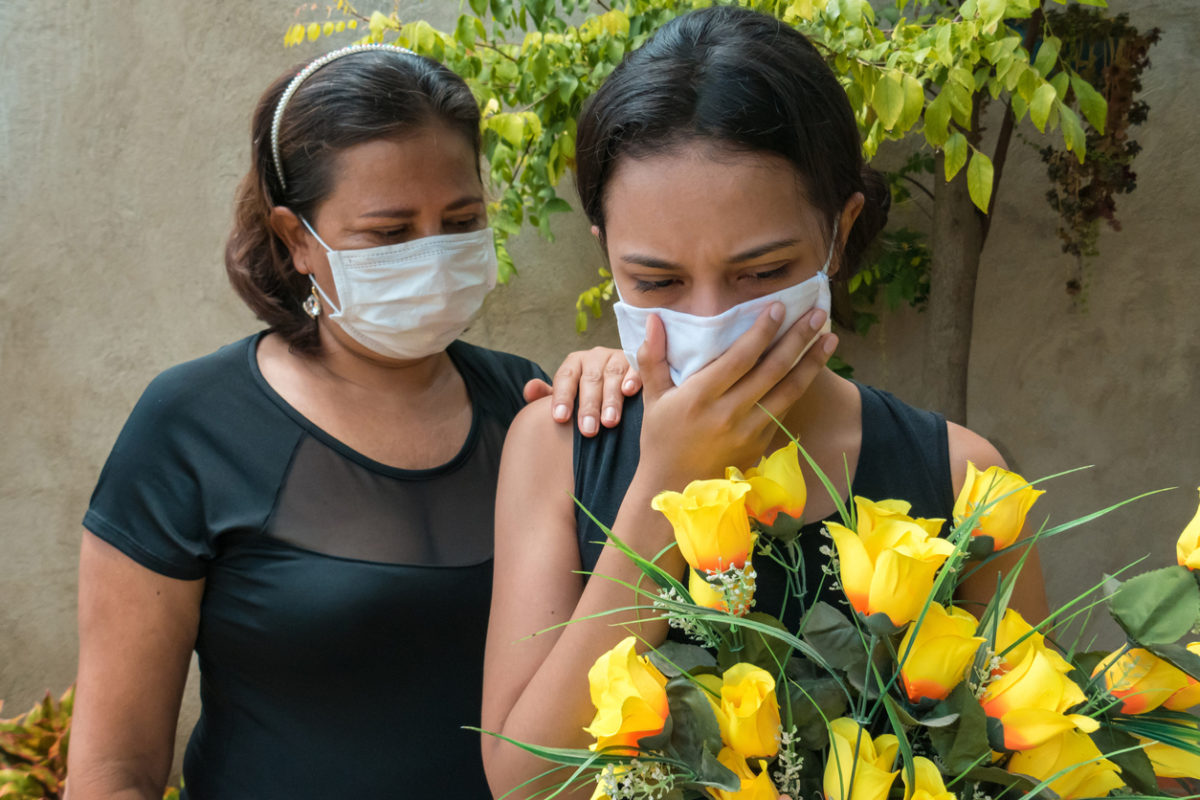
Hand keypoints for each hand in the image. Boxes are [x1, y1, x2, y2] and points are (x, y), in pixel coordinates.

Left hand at [522, 348, 641, 436]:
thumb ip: (547, 396)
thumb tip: (529, 390)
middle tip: (588, 430)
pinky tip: (630, 392)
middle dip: (588, 405)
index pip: (565, 377)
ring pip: (612, 375)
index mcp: (575, 363)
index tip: (560, 418)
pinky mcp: (639, 363)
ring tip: (609, 421)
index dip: (562, 397)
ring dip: (610, 398)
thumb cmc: (587, 397)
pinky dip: (633, 378)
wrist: (620, 384)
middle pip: (589, 379)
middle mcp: (595, 357)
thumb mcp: (567, 396)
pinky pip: (637, 368)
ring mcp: (618, 358)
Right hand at [634, 302, 834, 488]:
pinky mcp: (760, 443)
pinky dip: (802, 386)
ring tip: (831, 338)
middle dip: (798, 338)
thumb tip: (654, 319)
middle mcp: (729, 413)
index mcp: (700, 396)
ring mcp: (748, 431)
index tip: (779, 307)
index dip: (763, 331)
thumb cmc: (661, 438)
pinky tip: (813, 367)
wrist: (676, 487)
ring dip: (812, 362)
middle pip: (772, 370)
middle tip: (818, 313)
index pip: (740, 357)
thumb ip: (652, 356)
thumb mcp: (652, 397)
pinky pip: (785, 410)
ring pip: (789, 391)